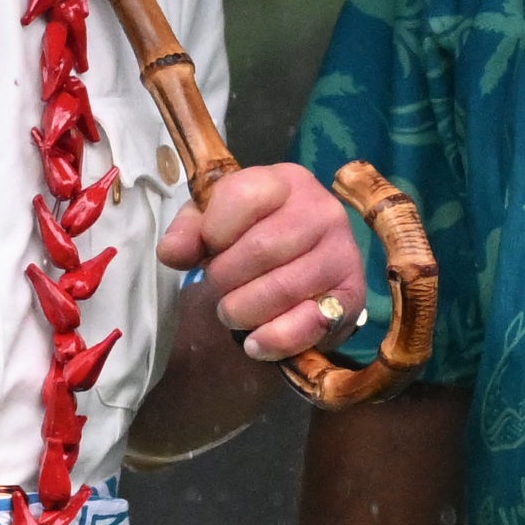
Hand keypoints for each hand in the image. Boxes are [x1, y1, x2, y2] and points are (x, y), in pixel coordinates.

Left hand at [160, 155, 366, 359]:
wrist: (305, 273)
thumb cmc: (252, 239)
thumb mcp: (215, 223)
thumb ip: (189, 231)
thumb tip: (172, 252)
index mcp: (286, 182)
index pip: (242, 195)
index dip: (213, 231)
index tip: (209, 249)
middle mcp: (322, 211)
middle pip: (259, 249)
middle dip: (224, 279)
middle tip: (220, 288)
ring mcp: (343, 253)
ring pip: (280, 290)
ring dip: (242, 311)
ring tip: (234, 312)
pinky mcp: (352, 296)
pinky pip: (307, 324)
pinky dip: (272, 339)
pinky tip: (255, 342)